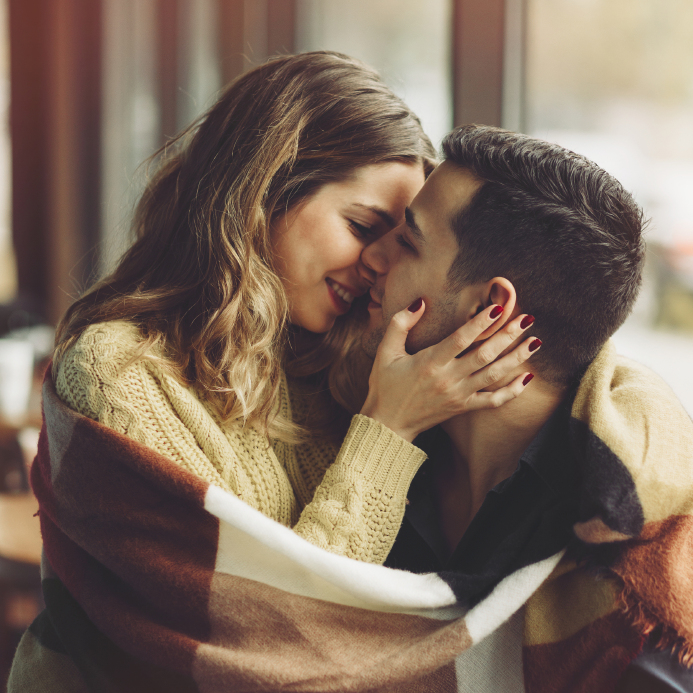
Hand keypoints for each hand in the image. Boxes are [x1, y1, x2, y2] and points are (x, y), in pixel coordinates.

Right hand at [359, 302, 538, 441]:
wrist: (388, 423)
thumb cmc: (385, 385)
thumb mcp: (385, 351)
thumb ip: (400, 324)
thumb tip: (419, 302)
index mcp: (430, 362)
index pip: (461, 339)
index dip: (481, 323)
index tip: (498, 308)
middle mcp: (448, 378)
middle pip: (484, 354)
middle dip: (508, 335)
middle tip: (528, 319)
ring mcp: (458, 394)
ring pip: (493, 375)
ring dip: (516, 358)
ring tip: (535, 343)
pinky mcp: (463, 407)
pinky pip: (493, 401)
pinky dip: (512, 391)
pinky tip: (527, 378)